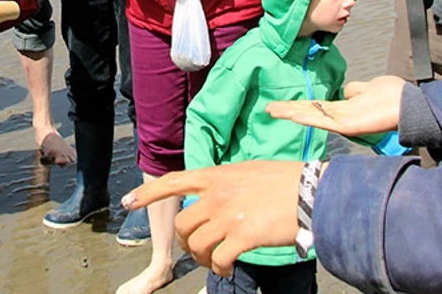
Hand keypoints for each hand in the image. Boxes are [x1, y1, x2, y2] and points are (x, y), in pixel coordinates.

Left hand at [123, 160, 303, 276]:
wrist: (313, 192)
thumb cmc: (288, 182)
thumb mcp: (251, 172)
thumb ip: (228, 183)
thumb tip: (215, 198)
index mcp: (219, 175)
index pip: (174, 181)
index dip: (148, 194)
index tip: (128, 203)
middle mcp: (218, 194)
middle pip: (182, 223)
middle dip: (186, 242)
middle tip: (199, 251)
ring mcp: (228, 215)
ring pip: (195, 244)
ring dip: (202, 259)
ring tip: (216, 262)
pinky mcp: (242, 236)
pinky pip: (217, 260)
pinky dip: (220, 269)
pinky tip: (229, 268)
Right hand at [265, 75, 407, 136]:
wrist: (408, 105)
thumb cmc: (393, 96)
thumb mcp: (369, 87)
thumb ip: (355, 90)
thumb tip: (345, 90)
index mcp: (344, 109)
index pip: (316, 106)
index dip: (299, 104)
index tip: (282, 103)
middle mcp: (341, 117)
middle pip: (309, 112)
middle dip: (288, 110)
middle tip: (268, 108)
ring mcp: (343, 122)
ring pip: (312, 117)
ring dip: (292, 113)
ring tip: (274, 111)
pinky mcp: (349, 125)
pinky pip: (324, 121)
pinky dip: (308, 117)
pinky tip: (294, 115)